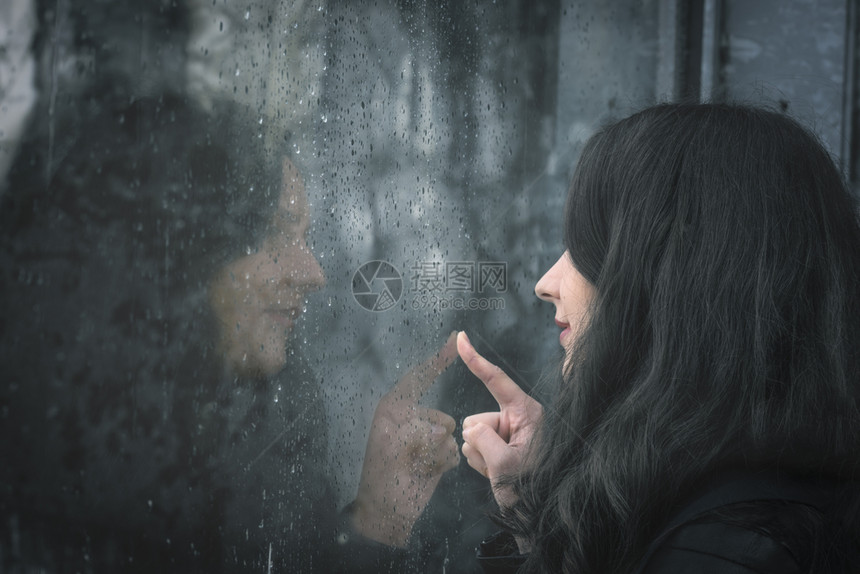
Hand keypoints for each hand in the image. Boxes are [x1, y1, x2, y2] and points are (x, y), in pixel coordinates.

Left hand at [351, 332, 459, 546]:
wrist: (387, 512)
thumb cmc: (382, 476)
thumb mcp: (393, 443)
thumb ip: (420, 427)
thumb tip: (444, 431)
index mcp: (393, 408)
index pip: (419, 377)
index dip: (438, 359)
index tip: (456, 338)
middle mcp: (409, 419)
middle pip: (439, 417)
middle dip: (430, 439)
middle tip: (410, 458)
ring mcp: (424, 437)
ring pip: (449, 435)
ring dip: (436, 454)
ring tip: (416, 467)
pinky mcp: (436, 454)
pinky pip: (453, 451)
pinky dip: (442, 463)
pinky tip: (426, 472)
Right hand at [458, 331, 542, 510]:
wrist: (538, 521)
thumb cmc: (531, 492)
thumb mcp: (504, 464)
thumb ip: (481, 438)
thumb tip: (470, 430)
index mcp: (526, 413)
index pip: (496, 380)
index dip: (475, 359)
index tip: (461, 337)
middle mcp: (519, 419)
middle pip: (477, 418)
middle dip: (479, 442)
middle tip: (499, 464)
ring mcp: (510, 434)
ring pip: (472, 436)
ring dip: (481, 457)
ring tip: (502, 473)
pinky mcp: (502, 447)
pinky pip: (475, 448)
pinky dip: (481, 464)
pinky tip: (497, 475)